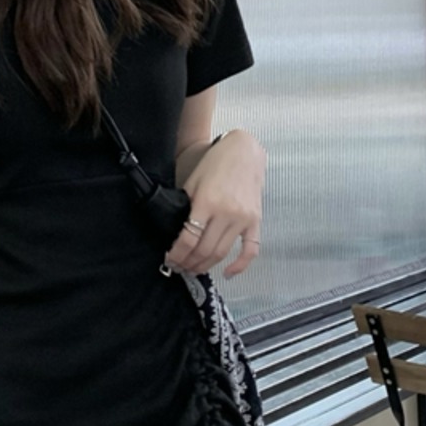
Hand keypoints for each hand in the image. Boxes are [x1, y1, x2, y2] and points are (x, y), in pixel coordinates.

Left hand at [164, 129, 265, 277]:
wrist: (244, 152)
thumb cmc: (217, 163)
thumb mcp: (193, 182)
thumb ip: (186, 207)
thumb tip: (177, 233)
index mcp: (207, 202)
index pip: (189, 238)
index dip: (177, 254)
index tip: (170, 259)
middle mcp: (227, 212)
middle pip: (204, 250)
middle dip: (188, 263)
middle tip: (179, 267)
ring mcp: (243, 218)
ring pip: (221, 253)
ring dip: (205, 266)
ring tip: (193, 269)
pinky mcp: (255, 221)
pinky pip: (251, 249)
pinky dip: (240, 265)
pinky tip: (228, 273)